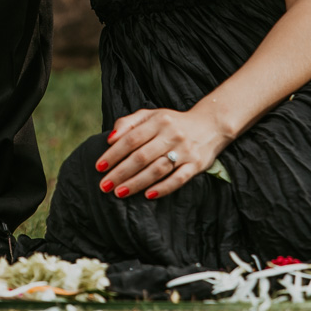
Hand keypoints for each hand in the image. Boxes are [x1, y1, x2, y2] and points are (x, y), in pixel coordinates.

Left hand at [96, 106, 229, 201]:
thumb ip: (128, 122)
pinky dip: (163, 188)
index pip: (131, 138)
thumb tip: (110, 138)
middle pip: (142, 156)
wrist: (211, 124)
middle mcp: (172, 134)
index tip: (99, 166)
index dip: (114, 153)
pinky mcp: (196, 164)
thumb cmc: (173, 122)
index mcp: (158, 120)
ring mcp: (185, 150)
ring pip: (157, 169)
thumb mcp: (151, 115)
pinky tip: (148, 195)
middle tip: (105, 186)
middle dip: (121, 172)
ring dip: (137, 182)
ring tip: (120, 193)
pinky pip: (179, 179)